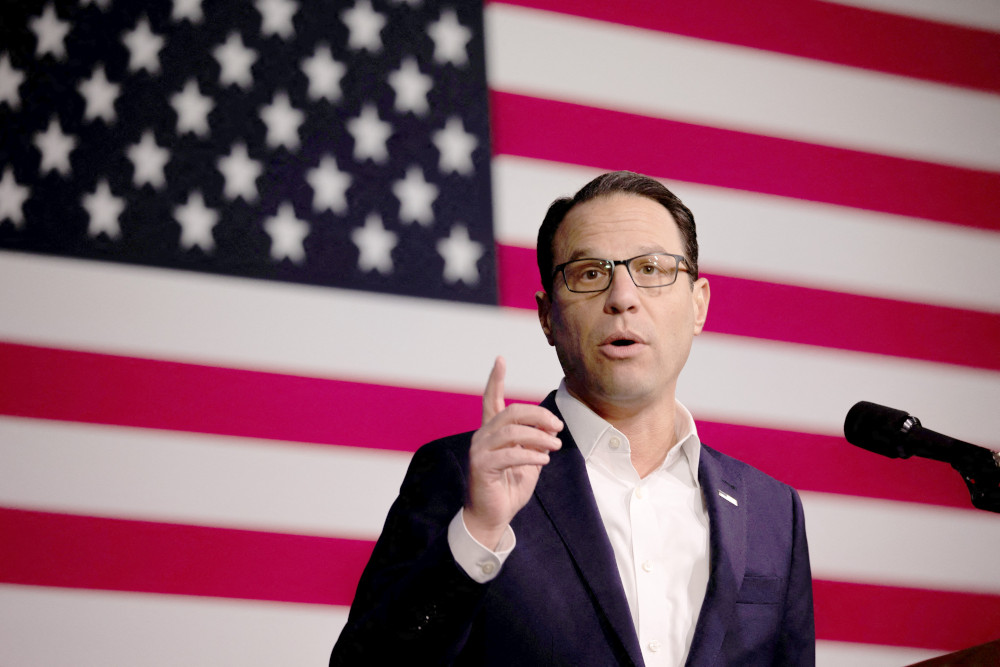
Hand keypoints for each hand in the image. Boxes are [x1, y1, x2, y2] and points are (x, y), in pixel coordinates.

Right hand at [464, 356, 562, 549]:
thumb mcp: (529, 461)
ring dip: (539, 437)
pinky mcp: (481, 467)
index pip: (490, 399)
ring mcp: (479, 451)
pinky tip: (544, 460)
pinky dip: (531, 455)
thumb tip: (549, 425)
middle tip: (557, 427)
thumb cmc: (509, 488)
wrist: (492, 517)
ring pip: (511, 431)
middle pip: (510, 412)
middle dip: (538, 415)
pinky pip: (510, 454)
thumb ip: (536, 442)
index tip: (500, 359)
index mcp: (491, 432)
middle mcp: (482, 437)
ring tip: (555, 445)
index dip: (495, 379)